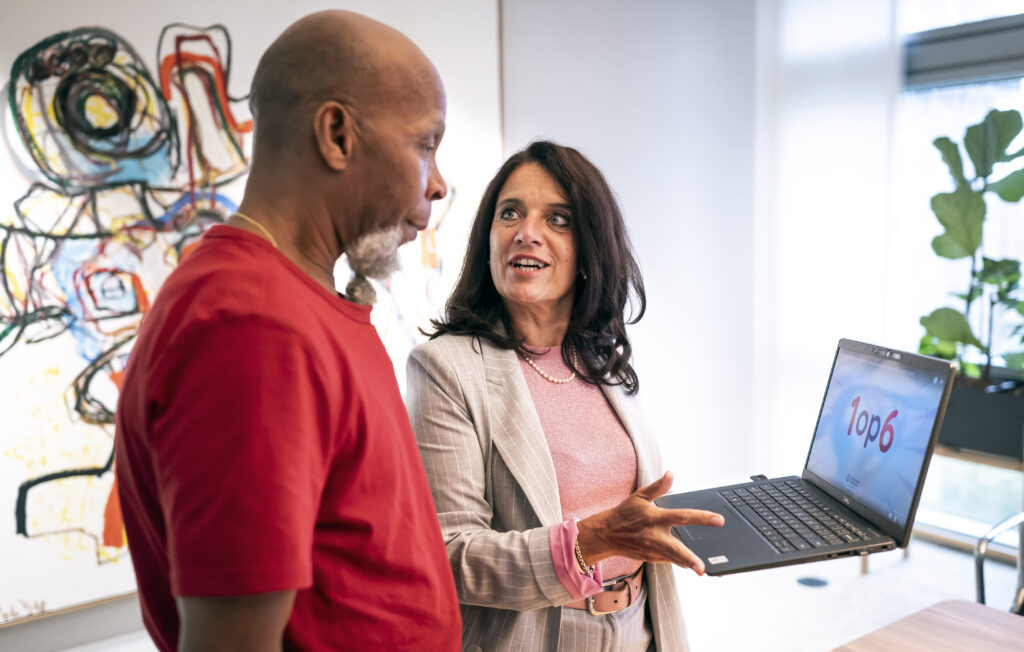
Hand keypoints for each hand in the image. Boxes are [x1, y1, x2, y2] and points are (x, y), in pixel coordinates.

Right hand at [575, 470, 723, 574]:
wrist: (606, 533)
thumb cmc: (625, 513)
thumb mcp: (640, 496)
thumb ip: (658, 487)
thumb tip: (671, 474)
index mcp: (654, 517)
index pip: (682, 516)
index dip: (701, 518)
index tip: (718, 520)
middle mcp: (653, 535)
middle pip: (675, 548)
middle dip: (690, 558)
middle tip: (703, 567)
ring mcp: (651, 549)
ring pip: (673, 559)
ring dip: (687, 564)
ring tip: (701, 570)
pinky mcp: (650, 558)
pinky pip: (668, 560)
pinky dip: (679, 561)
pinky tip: (689, 563)